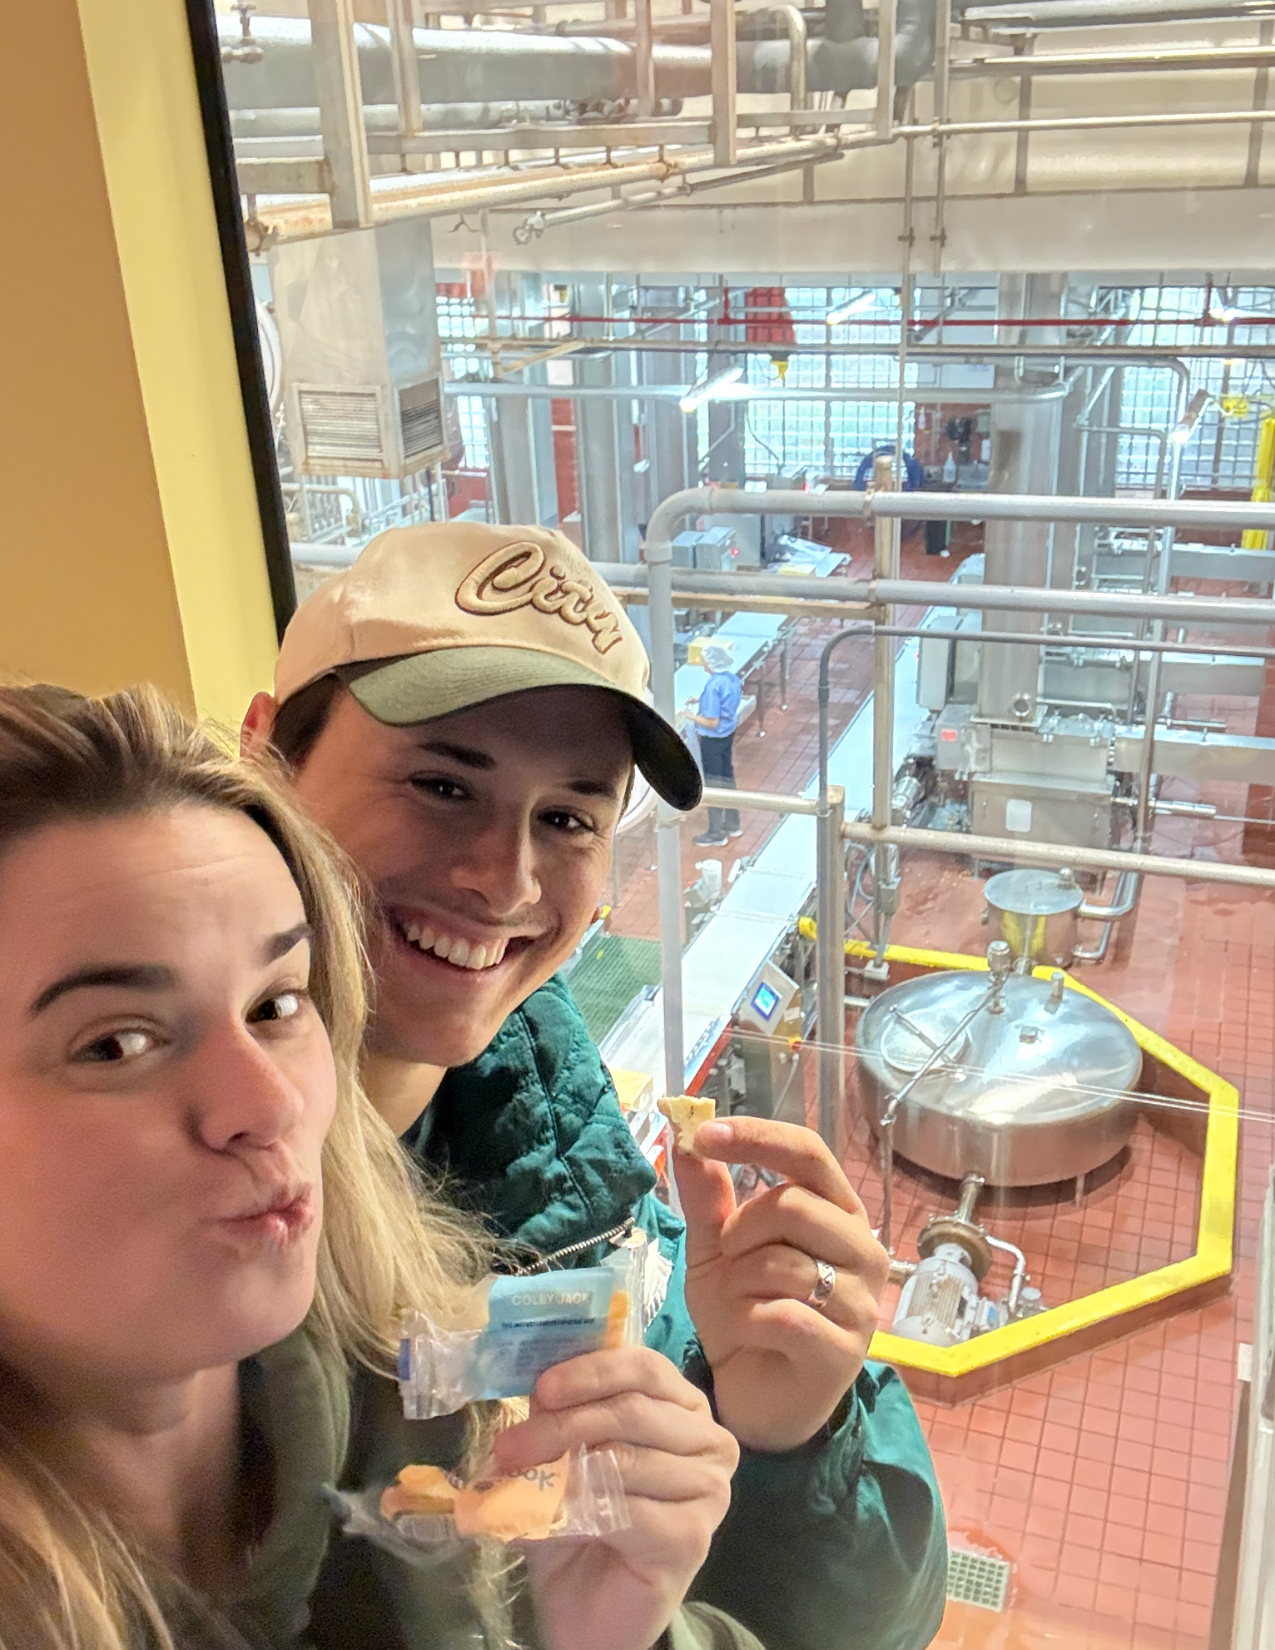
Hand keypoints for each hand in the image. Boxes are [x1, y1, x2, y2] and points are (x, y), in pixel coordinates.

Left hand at [492, 1347, 737, 1649]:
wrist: (592, 1609)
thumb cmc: (583, 1522)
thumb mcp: (566, 1453)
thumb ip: (560, 1413)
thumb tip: (536, 1383)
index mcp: (686, 1406)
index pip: (645, 1367)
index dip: (591, 1371)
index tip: (542, 1387)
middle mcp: (710, 1441)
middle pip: (632, 1411)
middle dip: (563, 1424)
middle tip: (511, 1445)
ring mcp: (710, 1489)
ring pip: (626, 1459)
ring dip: (562, 1469)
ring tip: (518, 1480)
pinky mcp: (693, 1536)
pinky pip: (626, 1510)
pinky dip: (577, 1511)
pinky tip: (549, 1519)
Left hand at [675, 1115, 889, 1452]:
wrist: (753, 1398)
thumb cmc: (744, 1314)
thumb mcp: (715, 1250)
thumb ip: (708, 1197)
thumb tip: (689, 1136)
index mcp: (836, 1211)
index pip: (808, 1152)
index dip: (757, 1137)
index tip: (705, 1133)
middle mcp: (862, 1247)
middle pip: (792, 1205)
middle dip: (739, 1233)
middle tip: (729, 1263)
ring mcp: (862, 1301)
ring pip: (784, 1262)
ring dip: (738, 1285)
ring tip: (737, 1307)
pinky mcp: (846, 1351)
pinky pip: (784, 1316)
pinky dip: (747, 1322)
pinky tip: (747, 1335)